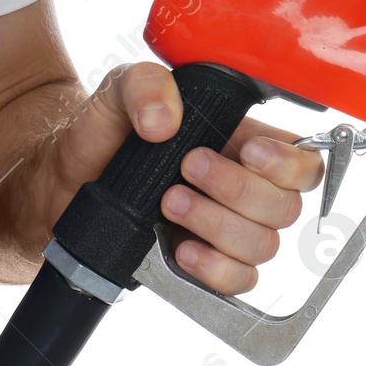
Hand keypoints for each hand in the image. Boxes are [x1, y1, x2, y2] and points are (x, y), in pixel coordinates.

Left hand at [48, 63, 324, 294]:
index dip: (290, 164)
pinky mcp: (206, 266)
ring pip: (263, 245)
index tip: (248, 152)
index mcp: (243, 143)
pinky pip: (239, 281)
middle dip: (236, 189)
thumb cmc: (102, 134)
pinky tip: (181, 249)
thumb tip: (166, 120)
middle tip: (185, 170)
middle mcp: (245, 190)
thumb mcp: (118, 91)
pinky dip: (214, 267)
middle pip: (286, 207)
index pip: (304, 162)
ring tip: (168, 203)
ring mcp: (227, 231)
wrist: (61, 183)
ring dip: (217, 224)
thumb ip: (144, 83)